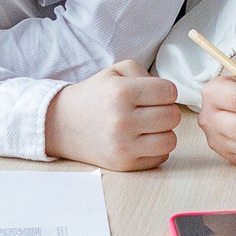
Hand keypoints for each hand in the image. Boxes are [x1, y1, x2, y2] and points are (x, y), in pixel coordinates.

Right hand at [44, 60, 181, 171]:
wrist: (62, 124)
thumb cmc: (96, 95)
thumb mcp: (116, 71)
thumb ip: (146, 74)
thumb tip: (170, 94)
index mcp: (122, 93)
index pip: (170, 92)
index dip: (165, 92)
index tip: (154, 94)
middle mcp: (122, 120)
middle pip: (173, 116)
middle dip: (166, 111)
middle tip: (150, 110)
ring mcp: (122, 146)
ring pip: (171, 140)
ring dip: (163, 132)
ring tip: (148, 126)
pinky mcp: (123, 164)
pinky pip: (160, 157)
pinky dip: (155, 149)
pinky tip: (140, 140)